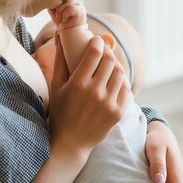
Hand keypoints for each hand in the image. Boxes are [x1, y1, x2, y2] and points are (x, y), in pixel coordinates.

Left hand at [48, 0, 86, 30]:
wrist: (70, 35)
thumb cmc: (64, 25)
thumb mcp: (55, 14)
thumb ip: (52, 8)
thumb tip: (48, 2)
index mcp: (71, 1)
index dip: (56, 4)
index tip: (54, 14)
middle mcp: (77, 2)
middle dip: (58, 9)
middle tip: (57, 18)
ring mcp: (80, 6)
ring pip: (66, 3)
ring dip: (60, 12)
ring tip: (61, 20)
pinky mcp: (81, 11)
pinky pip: (70, 8)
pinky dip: (65, 15)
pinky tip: (65, 20)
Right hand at [48, 32, 129, 159]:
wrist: (70, 142)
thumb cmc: (60, 112)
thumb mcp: (56, 87)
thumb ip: (59, 62)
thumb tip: (61, 40)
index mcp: (78, 84)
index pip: (95, 54)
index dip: (97, 43)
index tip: (97, 41)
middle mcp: (94, 92)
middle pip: (110, 61)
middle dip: (108, 52)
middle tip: (105, 51)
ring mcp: (108, 104)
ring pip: (120, 74)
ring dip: (116, 66)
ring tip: (110, 66)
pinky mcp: (117, 113)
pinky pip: (126, 90)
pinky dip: (122, 83)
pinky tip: (115, 81)